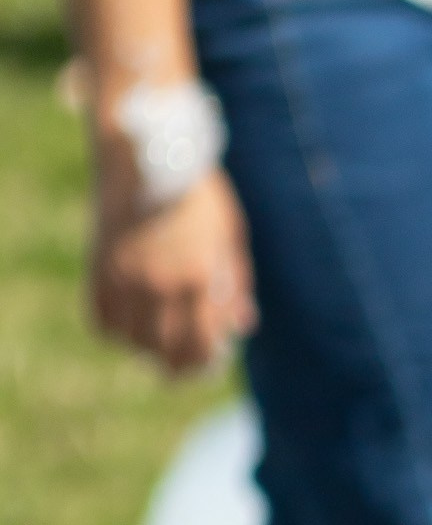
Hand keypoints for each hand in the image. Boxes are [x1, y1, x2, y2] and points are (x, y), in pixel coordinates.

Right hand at [90, 160, 254, 372]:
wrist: (144, 158)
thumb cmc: (196, 196)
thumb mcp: (230, 236)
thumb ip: (236, 283)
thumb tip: (241, 326)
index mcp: (199, 278)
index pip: (201, 345)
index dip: (205, 362)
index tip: (207, 364)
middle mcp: (159, 283)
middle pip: (164, 350)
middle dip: (177, 365)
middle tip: (181, 367)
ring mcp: (124, 277)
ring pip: (131, 340)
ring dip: (146, 349)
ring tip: (156, 345)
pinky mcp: (98, 268)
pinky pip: (101, 319)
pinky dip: (116, 330)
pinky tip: (128, 326)